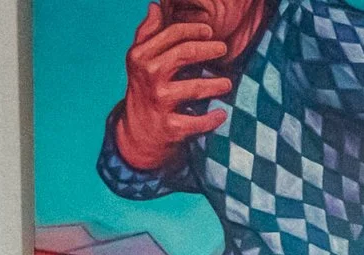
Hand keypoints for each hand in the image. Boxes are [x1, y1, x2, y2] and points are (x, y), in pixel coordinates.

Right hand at [114, 3, 232, 171]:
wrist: (136, 132)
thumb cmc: (144, 88)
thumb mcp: (139, 60)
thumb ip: (147, 32)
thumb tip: (155, 6)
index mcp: (141, 56)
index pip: (173, 34)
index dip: (195, 30)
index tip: (210, 32)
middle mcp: (149, 76)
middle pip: (185, 54)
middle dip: (209, 49)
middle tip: (224, 49)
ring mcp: (159, 101)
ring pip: (195, 87)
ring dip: (217, 84)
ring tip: (227, 84)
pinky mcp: (170, 126)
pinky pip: (197, 122)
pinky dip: (212, 119)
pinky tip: (221, 114)